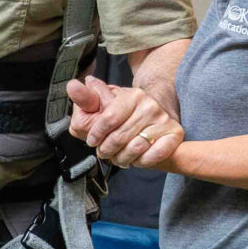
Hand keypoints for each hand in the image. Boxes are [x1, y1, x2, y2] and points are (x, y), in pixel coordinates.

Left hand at [67, 76, 181, 168]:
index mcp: (132, 96)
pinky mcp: (175, 134)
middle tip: (104, 152)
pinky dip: (142, 162)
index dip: (96, 134)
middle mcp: (150, 106)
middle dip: (106, 149)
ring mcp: (163, 120)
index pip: (109, 118)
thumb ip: (87, 98)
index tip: (92, 141)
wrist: (152, 113)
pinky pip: (155, 155)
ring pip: (135, 149)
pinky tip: (135, 159)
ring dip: (122, 158)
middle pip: (120, 137)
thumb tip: (72, 86)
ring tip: (117, 157)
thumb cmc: (123, 111)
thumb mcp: (103, 102)